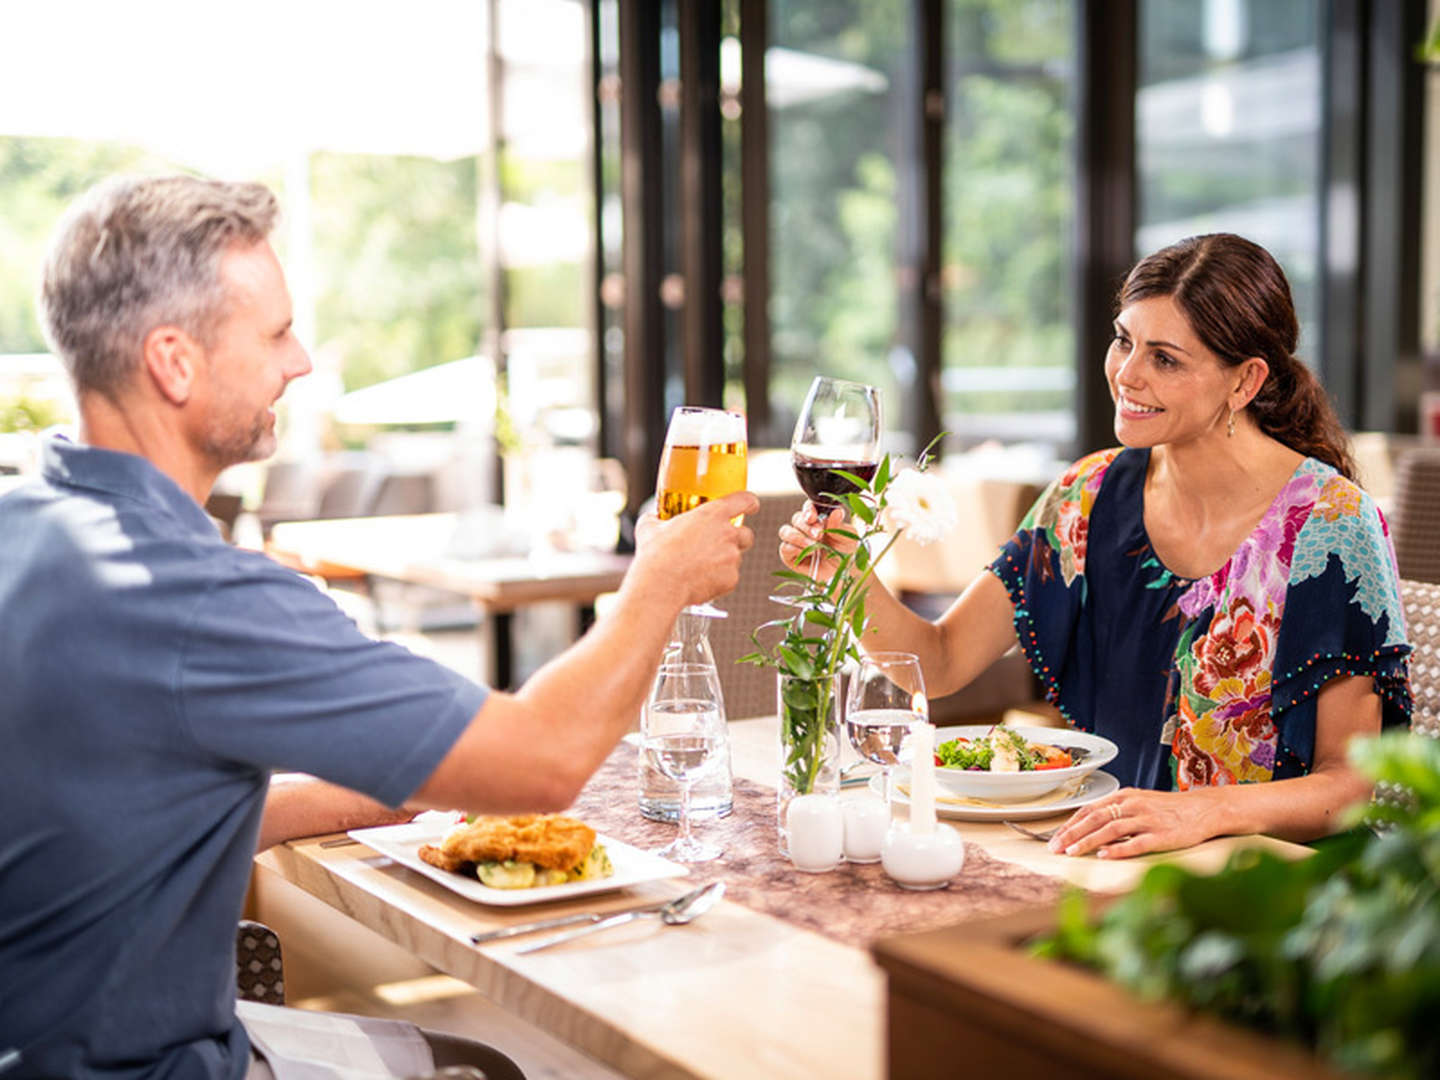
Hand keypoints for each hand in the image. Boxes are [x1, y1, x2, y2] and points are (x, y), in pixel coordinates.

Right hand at [631, 490, 757, 609]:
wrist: (660, 585)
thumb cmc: (655, 554)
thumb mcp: (650, 527)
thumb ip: (657, 518)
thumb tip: (653, 519)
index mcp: (713, 514)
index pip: (744, 500)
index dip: (750, 502)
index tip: (752, 505)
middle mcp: (728, 534)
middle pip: (747, 534)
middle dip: (738, 538)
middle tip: (720, 544)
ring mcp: (732, 558)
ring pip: (735, 558)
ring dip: (724, 561)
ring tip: (700, 568)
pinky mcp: (732, 579)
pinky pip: (729, 578)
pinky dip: (718, 580)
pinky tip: (699, 581)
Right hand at [777, 502, 850, 581]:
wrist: (843, 572)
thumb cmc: (846, 552)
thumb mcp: (848, 538)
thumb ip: (840, 526)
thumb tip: (836, 512)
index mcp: (819, 518)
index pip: (808, 507)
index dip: (808, 510)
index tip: (813, 517)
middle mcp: (805, 527)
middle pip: (796, 518)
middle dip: (806, 526)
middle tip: (818, 535)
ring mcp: (795, 541)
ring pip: (785, 531)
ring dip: (798, 537)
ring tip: (813, 545)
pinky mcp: (789, 555)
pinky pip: (785, 547)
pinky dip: (795, 549)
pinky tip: (807, 553)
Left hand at [1046, 787, 1224, 858]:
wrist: (1205, 809)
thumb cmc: (1169, 809)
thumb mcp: (1139, 802)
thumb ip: (1116, 812)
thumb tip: (1088, 827)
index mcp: (1125, 796)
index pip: (1089, 810)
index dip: (1070, 824)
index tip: (1054, 838)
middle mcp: (1133, 806)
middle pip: (1095, 819)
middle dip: (1072, 834)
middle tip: (1055, 848)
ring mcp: (1147, 820)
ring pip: (1111, 829)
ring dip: (1089, 841)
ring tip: (1072, 853)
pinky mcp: (1162, 836)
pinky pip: (1137, 842)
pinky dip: (1119, 849)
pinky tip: (1105, 856)